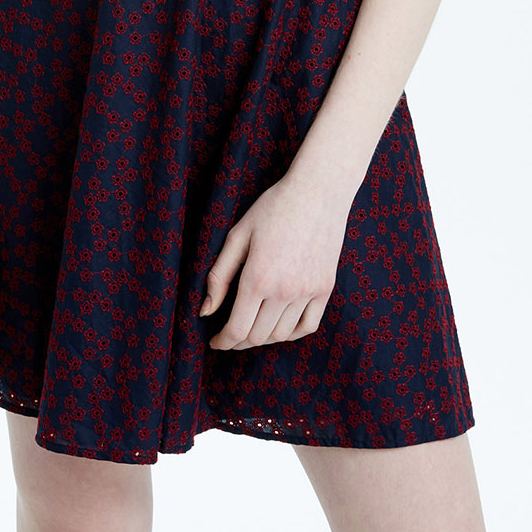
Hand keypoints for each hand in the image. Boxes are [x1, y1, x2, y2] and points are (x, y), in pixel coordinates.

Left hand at [200, 171, 352, 349]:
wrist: (319, 190)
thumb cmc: (273, 207)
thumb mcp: (238, 235)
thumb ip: (220, 276)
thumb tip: (206, 312)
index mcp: (258, 278)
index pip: (237, 329)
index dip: (223, 341)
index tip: (215, 341)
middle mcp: (284, 290)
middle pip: (257, 336)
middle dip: (239, 341)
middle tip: (230, 334)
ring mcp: (308, 291)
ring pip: (281, 335)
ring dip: (263, 338)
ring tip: (253, 327)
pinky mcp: (325, 288)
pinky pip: (308, 326)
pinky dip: (292, 333)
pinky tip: (279, 325)